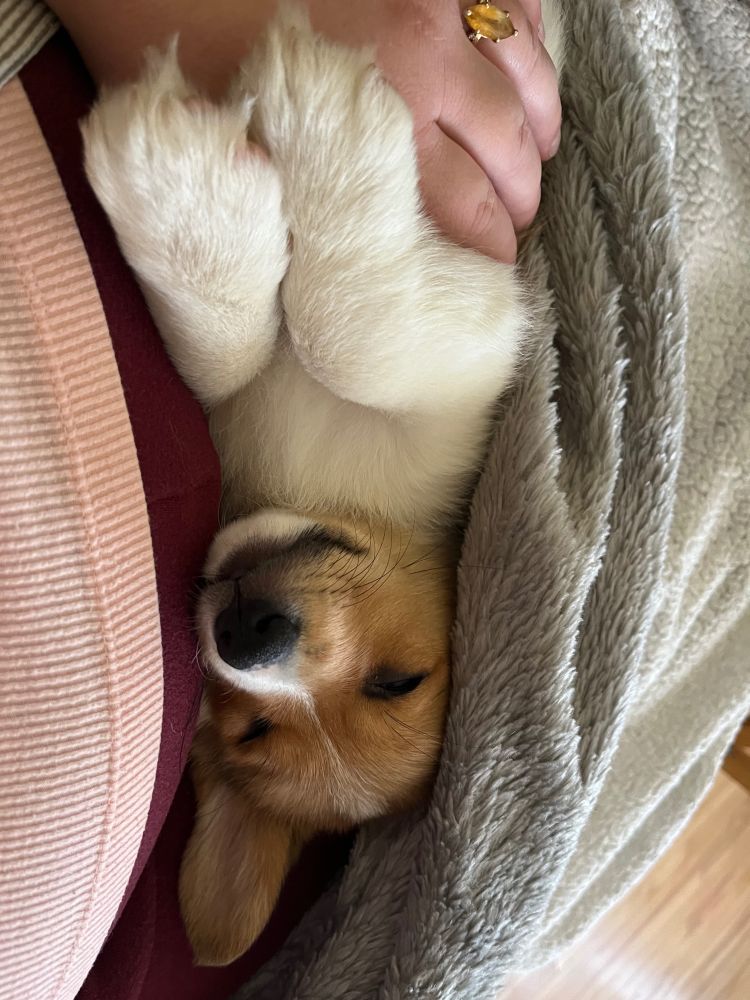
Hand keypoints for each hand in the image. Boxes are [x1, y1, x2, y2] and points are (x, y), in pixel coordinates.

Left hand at [50, 0, 560, 261]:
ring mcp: (439, 6)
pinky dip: (532, 38)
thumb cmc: (185, 37)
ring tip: (543, 152)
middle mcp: (424, 70)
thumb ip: (286, 209)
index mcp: (377, 131)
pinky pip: (513, 1)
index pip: (461, 210)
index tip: (499, 268)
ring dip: (540, 122)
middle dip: (521, 194)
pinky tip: (532, 68)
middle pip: (504, 150)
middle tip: (519, 221)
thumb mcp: (230, 154)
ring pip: (522, 75)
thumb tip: (315, 269)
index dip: (489, 246)